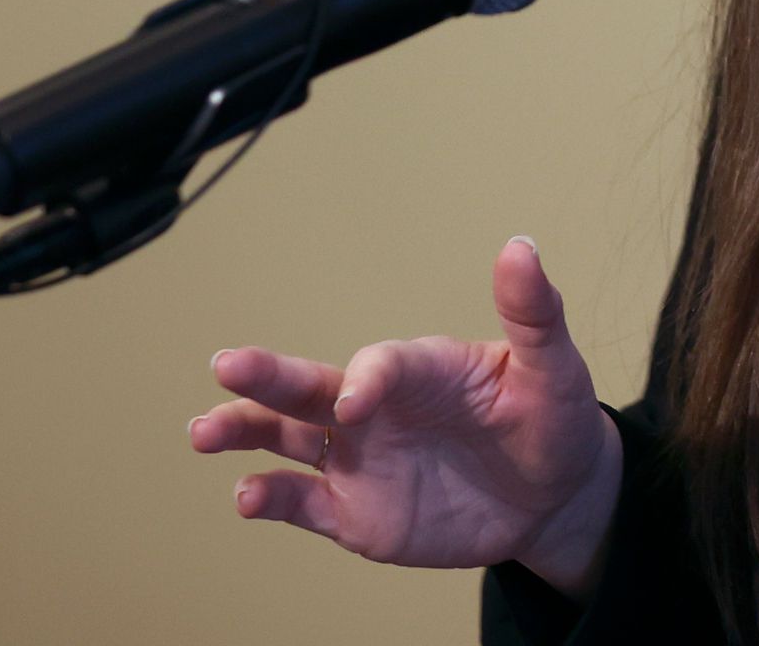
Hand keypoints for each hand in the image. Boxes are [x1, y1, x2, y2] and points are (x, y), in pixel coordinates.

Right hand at [187, 236, 624, 595]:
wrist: (553, 496)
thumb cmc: (552, 417)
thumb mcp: (553, 366)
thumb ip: (532, 313)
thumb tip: (520, 246)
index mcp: (419, 369)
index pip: (379, 364)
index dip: (365, 378)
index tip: (355, 403)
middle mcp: (375, 409)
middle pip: (309, 387)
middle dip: (266, 377)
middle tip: (226, 364)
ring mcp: (360, 459)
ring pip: (287, 440)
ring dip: (245, 431)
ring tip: (204, 430)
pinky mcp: (356, 513)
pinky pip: (303, 504)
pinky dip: (271, 499)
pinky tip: (245, 496)